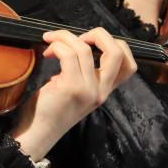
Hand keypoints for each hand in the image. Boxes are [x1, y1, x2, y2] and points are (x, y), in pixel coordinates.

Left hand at [11, 28, 136, 161]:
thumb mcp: (76, 89)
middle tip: (78, 36)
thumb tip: (76, 43)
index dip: (115, 44)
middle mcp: (101, 90)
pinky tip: (48, 52)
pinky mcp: (71, 88)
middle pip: (117, 51)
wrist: (38, 133)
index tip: (91, 42)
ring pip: (84, 48)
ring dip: (65, 37)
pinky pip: (67, 54)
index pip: (129, 64)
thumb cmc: (52, 109)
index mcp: (104, 90)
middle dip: (99, 33)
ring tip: (51, 42)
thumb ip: (84, 71)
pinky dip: (56, 46)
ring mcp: (88, 90)